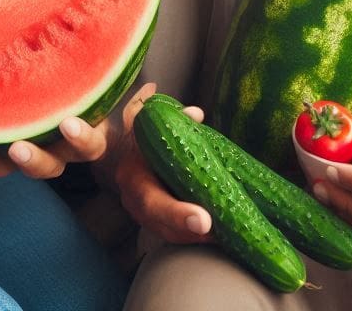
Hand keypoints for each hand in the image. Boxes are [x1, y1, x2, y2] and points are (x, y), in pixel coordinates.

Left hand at [0, 0, 118, 178]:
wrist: (55, 76)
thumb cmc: (66, 54)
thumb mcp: (61, 30)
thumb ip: (57, 5)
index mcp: (86, 119)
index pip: (93, 141)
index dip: (83, 136)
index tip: (68, 120)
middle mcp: (61, 144)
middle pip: (54, 165)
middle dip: (37, 158)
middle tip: (18, 146)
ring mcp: (32, 149)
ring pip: (16, 168)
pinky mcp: (5, 149)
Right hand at [115, 84, 212, 243]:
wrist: (124, 151)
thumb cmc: (145, 136)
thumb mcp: (154, 124)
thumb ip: (174, 118)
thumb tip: (195, 115)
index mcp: (132, 174)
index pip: (151, 199)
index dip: (176, 213)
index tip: (204, 220)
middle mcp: (132, 199)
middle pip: (160, 224)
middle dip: (190, 231)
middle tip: (218, 231)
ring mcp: (141, 215)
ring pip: (168, 233)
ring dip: (197, 237)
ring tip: (226, 232)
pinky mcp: (153, 222)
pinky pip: (173, 234)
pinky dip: (195, 236)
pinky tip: (219, 232)